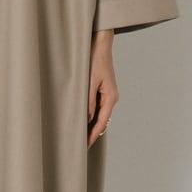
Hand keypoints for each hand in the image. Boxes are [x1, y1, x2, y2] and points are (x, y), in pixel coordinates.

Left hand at [87, 30, 117, 148]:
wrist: (100, 45)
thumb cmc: (95, 61)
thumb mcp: (89, 82)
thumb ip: (88, 101)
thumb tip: (87, 118)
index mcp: (110, 97)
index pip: (101, 122)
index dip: (93, 135)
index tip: (85, 146)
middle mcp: (111, 98)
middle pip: (102, 121)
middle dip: (92, 133)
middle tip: (80, 145)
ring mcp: (107, 94)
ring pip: (99, 115)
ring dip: (91, 125)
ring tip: (80, 136)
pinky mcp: (103, 90)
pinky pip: (97, 107)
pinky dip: (91, 115)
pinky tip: (83, 120)